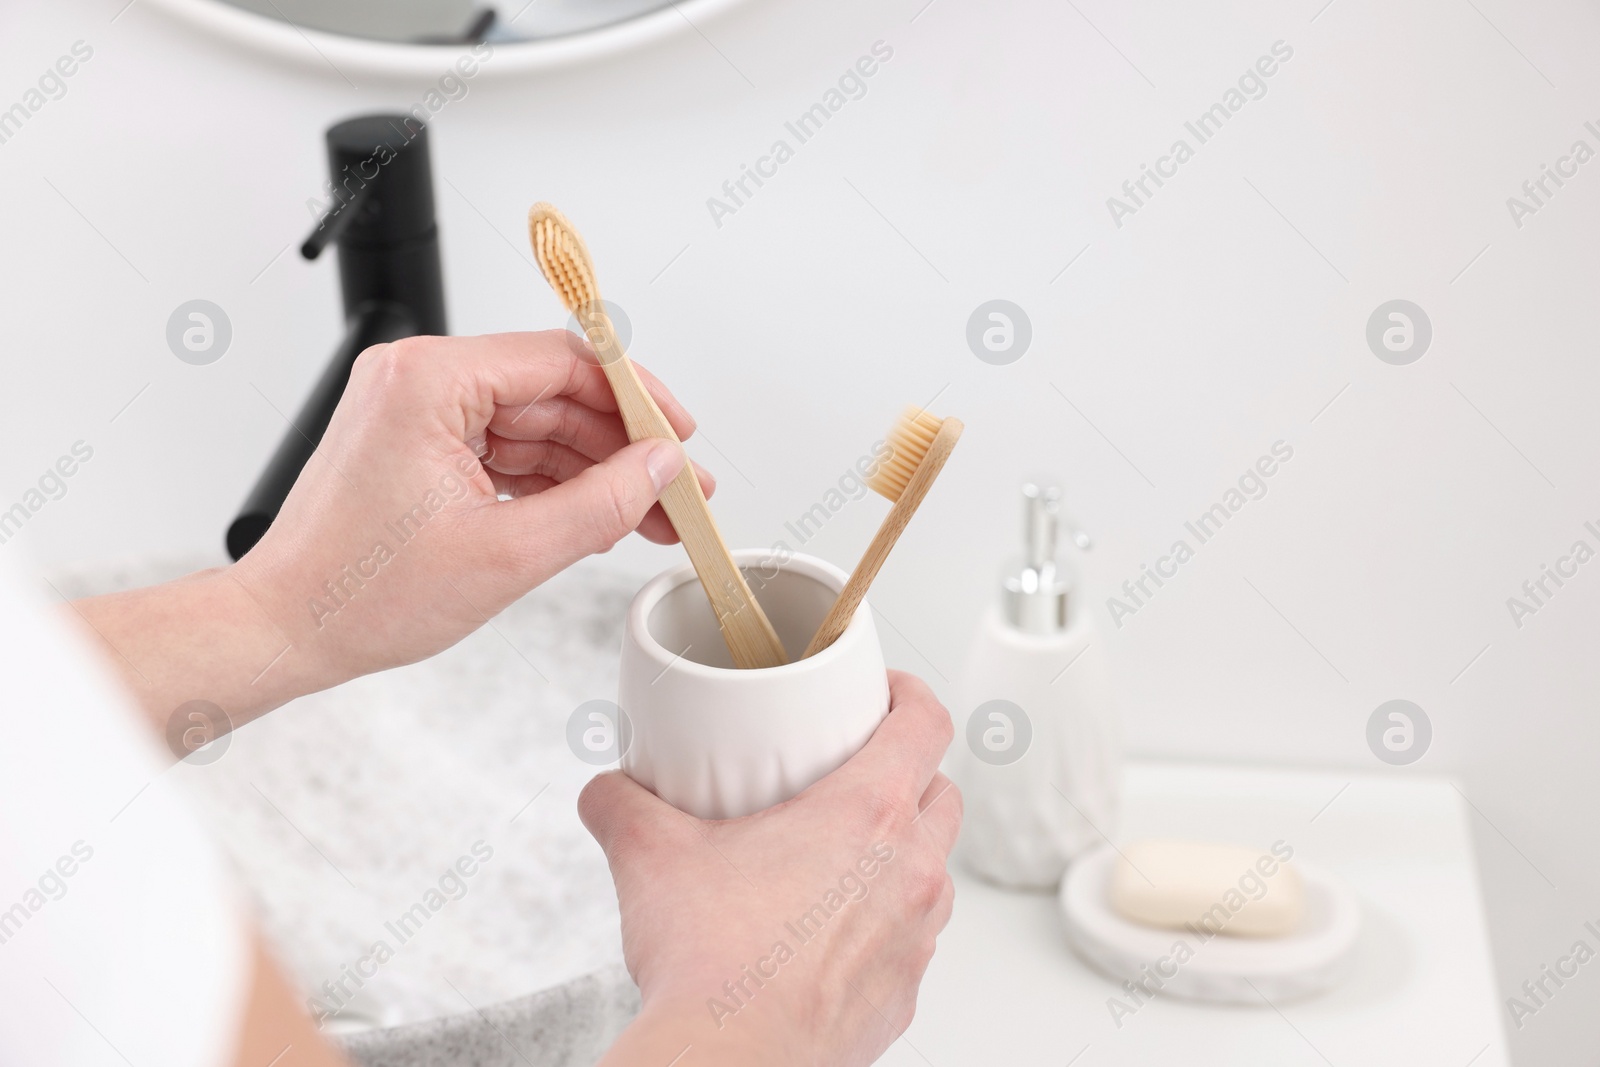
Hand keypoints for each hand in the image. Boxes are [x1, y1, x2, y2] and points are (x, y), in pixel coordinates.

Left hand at [74, 331, 711, 732]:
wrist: (286, 631)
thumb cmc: (359, 594)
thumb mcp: (508, 553)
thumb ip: (600, 502)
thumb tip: (660, 469)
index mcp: (429, 380)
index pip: (563, 361)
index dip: (636, 399)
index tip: (679, 434)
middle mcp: (418, 380)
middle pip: (554, 393)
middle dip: (622, 446)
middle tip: (677, 489)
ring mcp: (416, 412)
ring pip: (536, 426)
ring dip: (594, 470)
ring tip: (649, 515)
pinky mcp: (417, 446)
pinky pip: (505, 450)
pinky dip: (552, 483)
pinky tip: (597, 517)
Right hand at [581, 672, 960, 1066]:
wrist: (730, 1062)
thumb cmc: (712, 964)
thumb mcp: (651, 857)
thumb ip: (623, 805)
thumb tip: (606, 792)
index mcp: (868, 814)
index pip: (925, 724)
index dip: (909, 695)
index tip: (884, 693)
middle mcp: (910, 871)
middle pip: (942, 793)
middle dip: (909, 774)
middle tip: (854, 773)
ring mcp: (916, 937)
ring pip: (934, 869)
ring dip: (901, 851)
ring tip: (838, 853)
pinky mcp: (904, 993)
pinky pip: (911, 937)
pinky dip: (883, 920)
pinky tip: (827, 929)